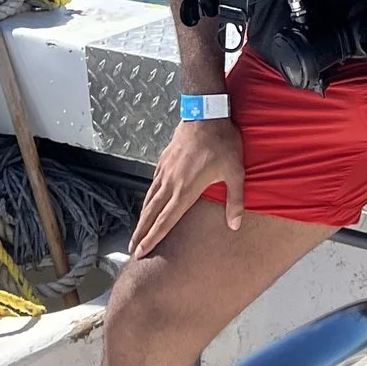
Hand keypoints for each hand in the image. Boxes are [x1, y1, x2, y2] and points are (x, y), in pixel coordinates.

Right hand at [131, 117, 244, 256]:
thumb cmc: (222, 142)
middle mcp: (171, 183)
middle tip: (131, 250)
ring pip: (149, 198)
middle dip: (140, 233)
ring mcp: (165, 170)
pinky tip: (148, 200)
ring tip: (136, 231)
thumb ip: (235, 200)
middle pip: (151, 214)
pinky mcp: (164, 160)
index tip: (141, 252)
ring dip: (141, 217)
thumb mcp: (235, 172)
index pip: (165, 221)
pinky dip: (148, 196)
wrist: (206, 113)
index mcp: (185, 191)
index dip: (152, 239)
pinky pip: (153, 183)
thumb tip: (235, 225)